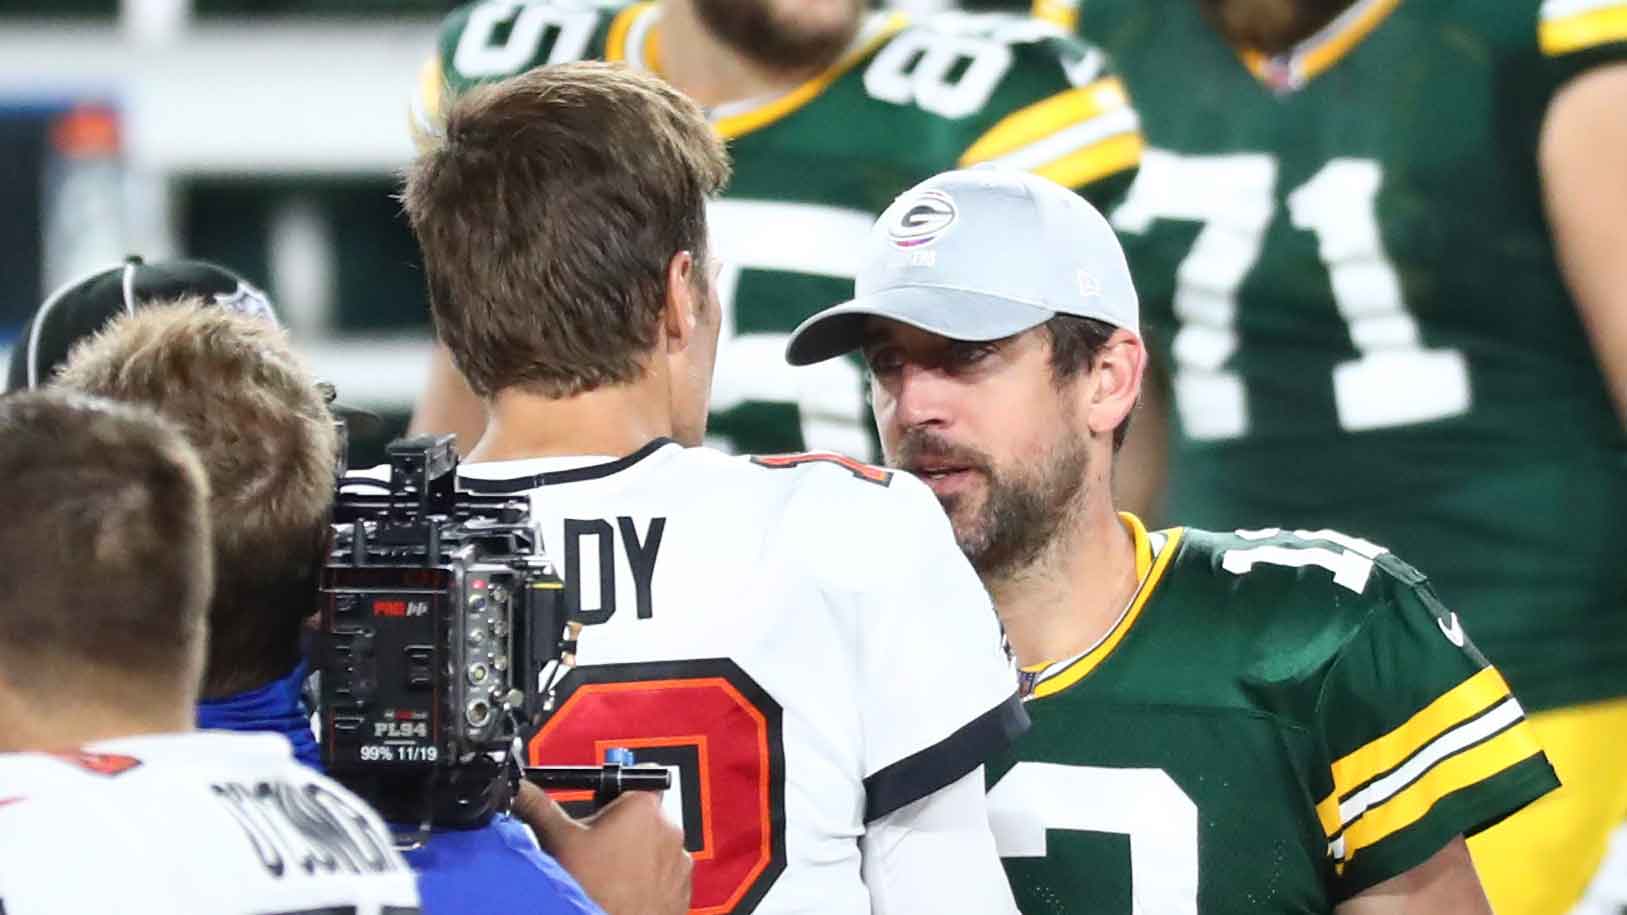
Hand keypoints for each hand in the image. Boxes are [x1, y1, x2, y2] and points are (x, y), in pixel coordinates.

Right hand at [513, 780, 691, 914]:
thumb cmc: (591, 891)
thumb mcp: (558, 841)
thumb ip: (540, 806)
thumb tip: (523, 790)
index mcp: (644, 807)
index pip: (641, 775)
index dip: (618, 789)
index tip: (602, 803)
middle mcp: (671, 830)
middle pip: (647, 814)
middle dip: (624, 825)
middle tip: (597, 845)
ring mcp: (680, 862)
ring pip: (657, 846)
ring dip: (639, 853)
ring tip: (608, 872)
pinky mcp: (683, 890)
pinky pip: (667, 875)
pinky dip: (650, 879)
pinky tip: (624, 889)